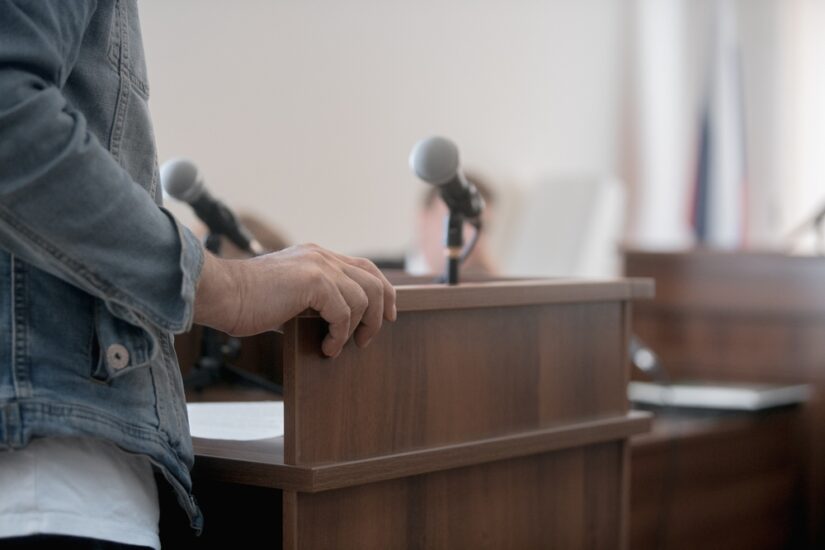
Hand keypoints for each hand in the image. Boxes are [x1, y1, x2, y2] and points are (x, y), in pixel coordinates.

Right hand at [194, 243, 396, 356]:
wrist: (222, 294)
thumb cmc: (246, 302)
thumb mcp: (287, 297)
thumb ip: (311, 301)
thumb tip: (334, 324)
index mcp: (316, 256)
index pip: (364, 268)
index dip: (382, 290)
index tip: (388, 314)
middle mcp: (322, 256)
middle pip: (373, 280)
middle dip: (380, 312)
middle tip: (369, 338)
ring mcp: (319, 266)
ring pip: (364, 298)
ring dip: (357, 328)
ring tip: (338, 346)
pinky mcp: (314, 282)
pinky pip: (344, 312)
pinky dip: (340, 335)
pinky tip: (327, 347)